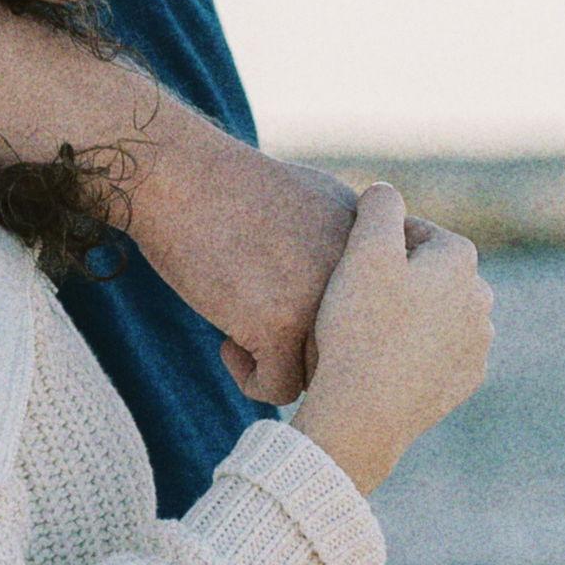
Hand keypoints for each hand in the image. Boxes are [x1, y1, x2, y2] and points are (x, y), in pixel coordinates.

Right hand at [127, 135, 362, 401]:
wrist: (182, 176)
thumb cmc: (234, 188)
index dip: (346, 329)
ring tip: (250, 341)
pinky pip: (282, 388)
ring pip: (324, 376)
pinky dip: (253, 379)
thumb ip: (345, 241)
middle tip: (271, 333)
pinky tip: (228, 345)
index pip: (382, 316)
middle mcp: (357, 275)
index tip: (300, 319)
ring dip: (287, 368)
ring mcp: (322, 302)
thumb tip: (352, 292)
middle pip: (355, 351)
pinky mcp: (280, 326)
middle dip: (315, 353)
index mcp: (369, 245)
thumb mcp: (313, 197)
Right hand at [287, 184, 493, 495]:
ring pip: (439, 313)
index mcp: (460, 260)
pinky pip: (440, 352)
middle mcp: (480, 299)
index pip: (419, 233)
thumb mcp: (363, 249)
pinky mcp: (467, 380)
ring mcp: (478, 344)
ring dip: (413, 313)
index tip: (352, 256)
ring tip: (370, 327)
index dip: (382, 240)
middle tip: (357, 292)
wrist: (366, 410)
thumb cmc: (361, 325)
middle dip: (403, 276)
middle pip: (434, 273)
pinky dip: (418, 350)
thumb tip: (386, 191)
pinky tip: (384, 357)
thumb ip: (378, 206)